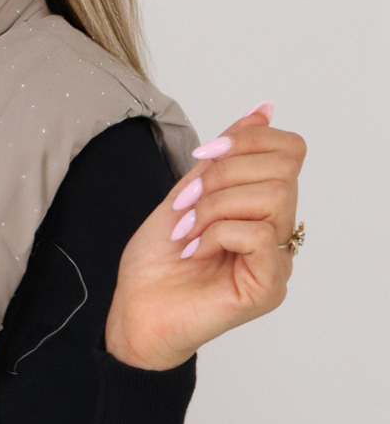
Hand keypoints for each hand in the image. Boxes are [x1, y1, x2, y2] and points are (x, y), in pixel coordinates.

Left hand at [104, 101, 306, 371]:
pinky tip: (196, 252)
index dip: (247, 140)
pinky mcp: (269, 286)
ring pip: (274, 197)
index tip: (200, 159)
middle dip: (223, 175)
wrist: (134, 313)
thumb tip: (263, 110)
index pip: (289, 150)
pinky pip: (260, 234)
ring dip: (216, 206)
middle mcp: (279, 233)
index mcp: (263, 207)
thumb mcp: (187, 193)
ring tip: (188, 231)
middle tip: (187, 204)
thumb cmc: (156, 264)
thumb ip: (223, 158)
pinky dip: (217, 234)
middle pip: (284, 167)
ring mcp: (278, 261)